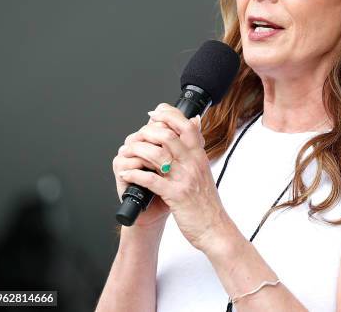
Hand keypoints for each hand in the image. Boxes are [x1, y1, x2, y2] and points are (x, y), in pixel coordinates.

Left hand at [116, 103, 231, 251]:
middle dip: (147, 131)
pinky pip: (151, 180)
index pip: (186, 125)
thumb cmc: (206, 201)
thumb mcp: (204, 168)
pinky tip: (126, 173)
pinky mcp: (175, 195)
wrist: (214, 227)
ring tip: (128, 152)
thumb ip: (197, 146)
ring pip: (157, 153)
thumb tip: (196, 121)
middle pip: (169, 134)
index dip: (168, 114)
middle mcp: (192, 163)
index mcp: (199, 156)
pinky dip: (134, 174)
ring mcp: (184, 179)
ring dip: (137, 150)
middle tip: (137, 134)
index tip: (155, 113)